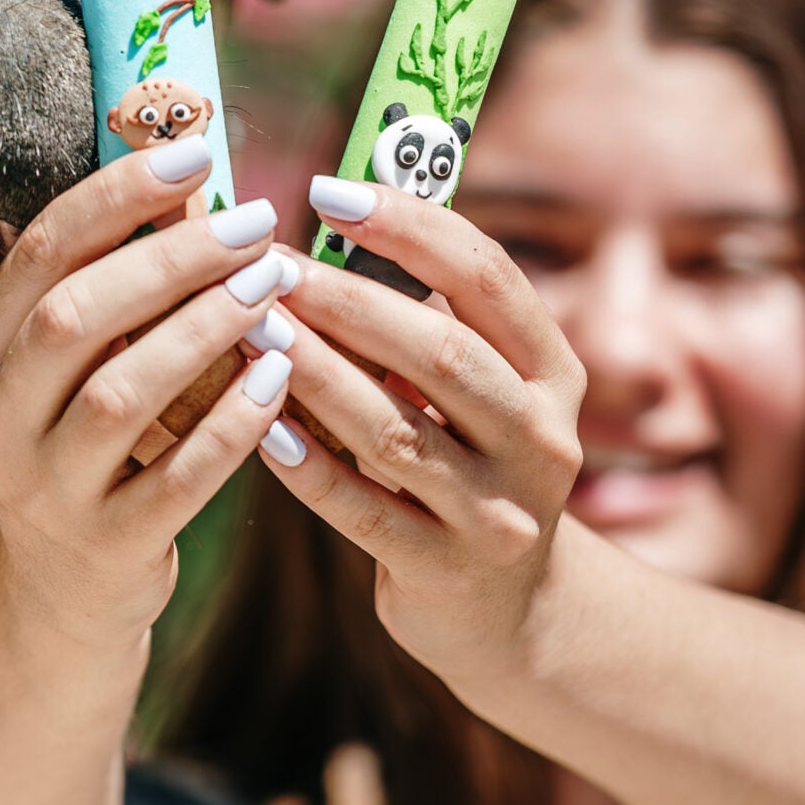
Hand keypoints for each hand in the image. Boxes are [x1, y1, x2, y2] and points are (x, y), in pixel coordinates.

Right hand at [0, 145, 297, 648]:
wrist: (63, 600)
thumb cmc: (88, 451)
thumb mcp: (69, 374)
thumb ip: (111, 293)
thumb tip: (195, 181)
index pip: (37, 256)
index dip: (114, 197)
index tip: (194, 155)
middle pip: (71, 319)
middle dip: (166, 260)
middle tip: (252, 228)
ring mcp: (46, 493)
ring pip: (120, 395)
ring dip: (203, 331)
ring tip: (271, 290)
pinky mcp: (107, 548)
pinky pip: (177, 478)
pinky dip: (233, 423)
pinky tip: (279, 377)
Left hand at [258, 176, 585, 696]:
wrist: (508, 614)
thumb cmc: (467, 467)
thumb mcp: (478, 393)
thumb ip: (426, 318)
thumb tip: (333, 216)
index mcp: (554, 372)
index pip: (486, 279)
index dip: (409, 226)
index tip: (327, 191)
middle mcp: (542, 439)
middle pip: (440, 353)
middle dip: (347, 302)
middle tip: (270, 269)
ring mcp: (498, 512)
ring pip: (394, 431)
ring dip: (314, 376)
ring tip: (250, 332)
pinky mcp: (447, 571)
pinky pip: (364, 511)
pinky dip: (310, 468)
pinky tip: (261, 431)